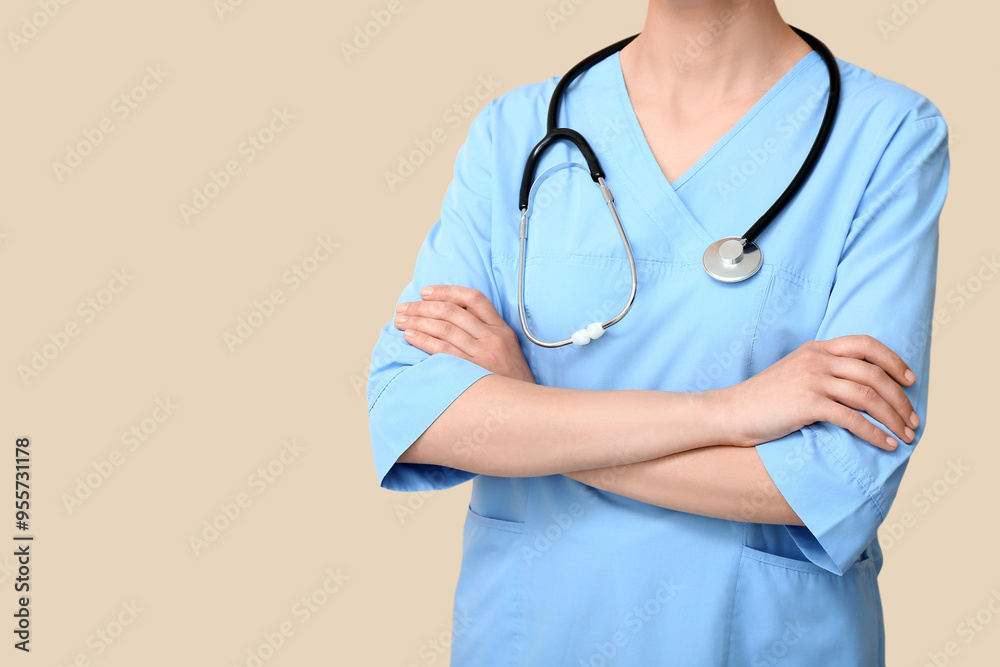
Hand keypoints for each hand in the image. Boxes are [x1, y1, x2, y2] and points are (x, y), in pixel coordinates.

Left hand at [394, 285, 536, 383]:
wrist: (525, 407)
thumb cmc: (511, 380)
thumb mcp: (507, 349)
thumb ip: (485, 333)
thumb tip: (451, 321)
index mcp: (501, 328)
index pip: (473, 298)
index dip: (446, 291)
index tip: (425, 292)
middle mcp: (492, 337)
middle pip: (452, 312)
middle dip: (423, 307)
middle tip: (403, 308)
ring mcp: (483, 353)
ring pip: (444, 328)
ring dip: (418, 322)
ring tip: (400, 321)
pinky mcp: (472, 370)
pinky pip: (443, 350)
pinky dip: (423, 340)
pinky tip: (410, 337)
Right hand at [717, 335, 919, 450]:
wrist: (729, 412)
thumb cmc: (761, 400)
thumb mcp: (793, 373)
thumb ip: (821, 371)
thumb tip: (855, 386)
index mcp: (815, 348)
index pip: (866, 344)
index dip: (894, 361)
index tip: (910, 380)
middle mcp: (816, 359)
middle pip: (874, 373)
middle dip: (900, 398)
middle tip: (913, 420)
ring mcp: (812, 380)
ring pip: (868, 395)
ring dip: (893, 417)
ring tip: (906, 436)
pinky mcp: (807, 403)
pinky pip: (852, 418)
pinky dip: (874, 432)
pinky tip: (885, 444)